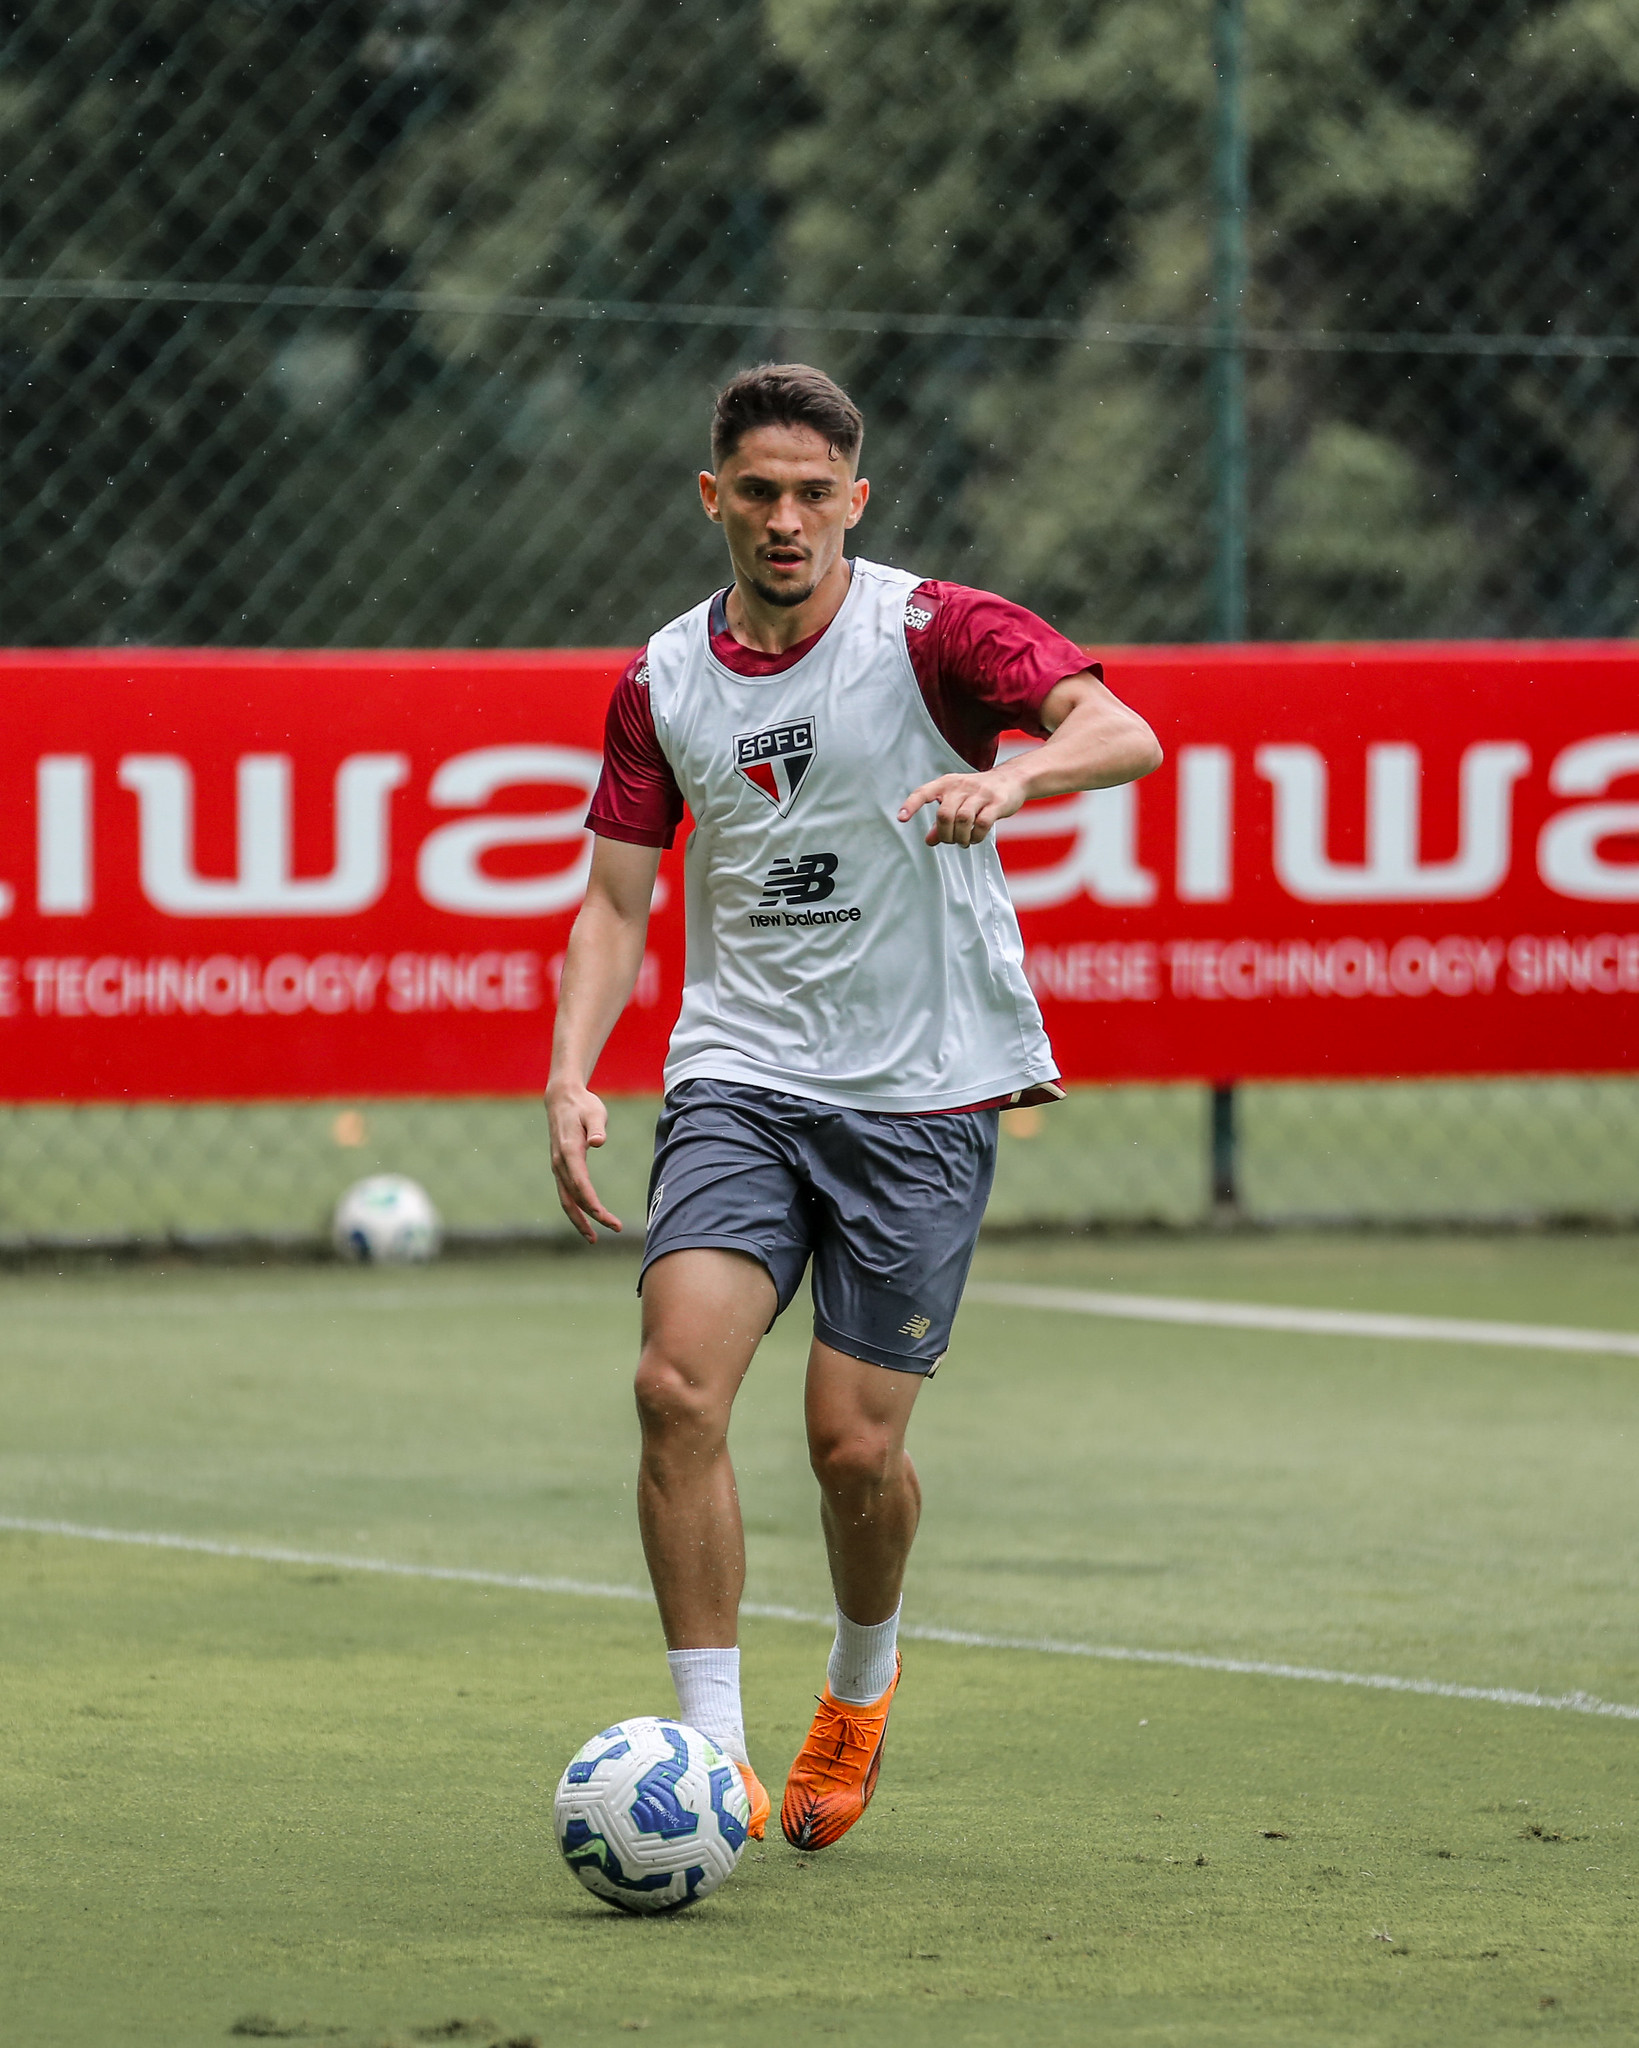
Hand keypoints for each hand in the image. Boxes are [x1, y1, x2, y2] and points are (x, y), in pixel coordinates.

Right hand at [545, 1081, 622, 1242]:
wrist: (562, 1099)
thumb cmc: (583, 1105)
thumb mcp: (594, 1112)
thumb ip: (596, 1127)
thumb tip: (598, 1142)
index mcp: (569, 1151)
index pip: (581, 1184)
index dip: (592, 1204)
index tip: (606, 1218)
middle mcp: (560, 1163)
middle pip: (574, 1198)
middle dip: (592, 1217)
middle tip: (615, 1228)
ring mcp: (558, 1167)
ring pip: (566, 1200)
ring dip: (580, 1220)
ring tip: (594, 1238)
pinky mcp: (560, 1168)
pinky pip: (566, 1194)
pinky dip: (575, 1210)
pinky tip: (587, 1219)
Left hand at [897, 768, 1026, 846]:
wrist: (1012, 779)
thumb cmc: (978, 794)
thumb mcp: (957, 802)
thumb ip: (942, 822)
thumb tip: (928, 841)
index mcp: (947, 783)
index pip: (924, 792)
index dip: (911, 805)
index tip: (902, 819)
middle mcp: (962, 786)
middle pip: (944, 815)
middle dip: (945, 834)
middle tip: (951, 841)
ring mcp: (980, 793)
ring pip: (963, 820)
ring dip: (960, 837)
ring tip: (963, 842)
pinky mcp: (997, 803)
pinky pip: (982, 824)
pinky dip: (975, 836)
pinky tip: (974, 839)